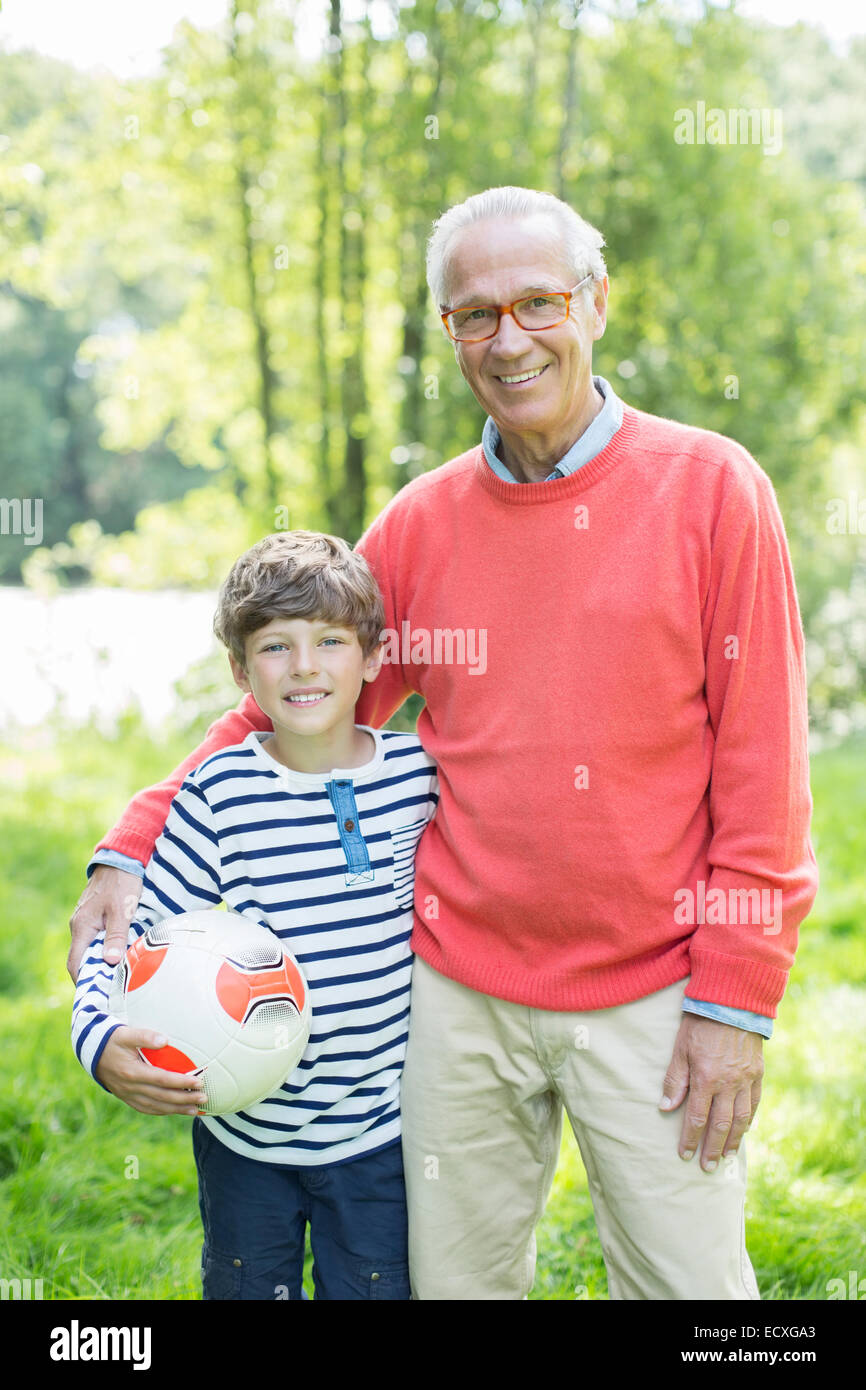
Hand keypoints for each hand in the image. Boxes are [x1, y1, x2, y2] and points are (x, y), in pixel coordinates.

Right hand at [68, 864, 142, 982]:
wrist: (121, 859)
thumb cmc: (122, 884)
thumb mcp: (122, 910)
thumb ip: (116, 935)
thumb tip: (109, 961)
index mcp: (82, 927)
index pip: (75, 963)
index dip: (83, 980)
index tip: (96, 992)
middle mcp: (80, 925)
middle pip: (82, 958)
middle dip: (94, 974)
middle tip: (110, 988)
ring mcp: (86, 920)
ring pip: (90, 948)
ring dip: (101, 961)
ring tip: (117, 975)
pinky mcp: (95, 916)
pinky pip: (96, 938)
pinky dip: (104, 949)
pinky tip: (119, 953)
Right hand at [95, 1027, 207, 1114]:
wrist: (91, 1053)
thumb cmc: (113, 1040)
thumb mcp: (126, 1033)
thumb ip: (145, 1036)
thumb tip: (165, 1040)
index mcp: (132, 1072)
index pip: (162, 1080)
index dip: (181, 1082)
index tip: (199, 1082)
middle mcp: (131, 1087)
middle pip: (162, 1097)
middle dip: (184, 1099)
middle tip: (204, 1097)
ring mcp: (128, 1095)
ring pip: (156, 1106)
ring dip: (177, 1109)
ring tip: (196, 1109)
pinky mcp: (127, 1098)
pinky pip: (147, 1109)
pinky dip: (163, 1111)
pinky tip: (177, 1111)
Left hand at [659, 1014, 763, 1171]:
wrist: (733, 1001)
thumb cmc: (700, 1022)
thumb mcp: (680, 1048)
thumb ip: (675, 1079)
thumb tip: (666, 1108)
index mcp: (706, 1078)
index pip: (697, 1117)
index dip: (690, 1138)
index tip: (684, 1155)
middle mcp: (729, 1083)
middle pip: (721, 1125)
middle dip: (713, 1148)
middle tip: (707, 1167)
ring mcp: (746, 1079)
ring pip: (741, 1119)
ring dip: (733, 1141)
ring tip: (726, 1156)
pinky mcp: (758, 1073)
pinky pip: (755, 1103)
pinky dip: (749, 1120)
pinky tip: (744, 1130)